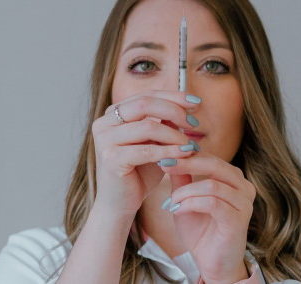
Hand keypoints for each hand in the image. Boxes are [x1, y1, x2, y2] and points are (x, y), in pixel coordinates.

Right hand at [91, 90, 201, 216]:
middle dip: (175, 111)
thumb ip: (164, 124)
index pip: (146, 95)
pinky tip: (185, 154)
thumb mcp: (155, 143)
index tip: (196, 103)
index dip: (173, 96)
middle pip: (145, 103)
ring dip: (175, 135)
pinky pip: (147, 150)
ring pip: (147, 126)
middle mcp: (104, 122)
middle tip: (194, 124)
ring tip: (191, 145)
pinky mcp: (110, 159)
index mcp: (112, 113)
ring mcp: (104, 140)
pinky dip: (169, 152)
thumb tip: (185, 107)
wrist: (120, 205)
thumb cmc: (139, 173)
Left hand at [158, 152, 256, 282]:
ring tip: (171, 201)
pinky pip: (212, 203)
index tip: (164, 154)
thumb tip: (169, 155)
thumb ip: (182, 179)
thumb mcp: (186, 200)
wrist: (212, 264)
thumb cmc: (201, 232)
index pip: (211, 157)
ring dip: (186, 192)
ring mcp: (244, 203)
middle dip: (186, 163)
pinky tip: (177, 210)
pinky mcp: (238, 219)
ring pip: (212, 184)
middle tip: (164, 164)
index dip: (187, 154)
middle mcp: (243, 187)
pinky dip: (191, 204)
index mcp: (233, 179)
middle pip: (215, 164)